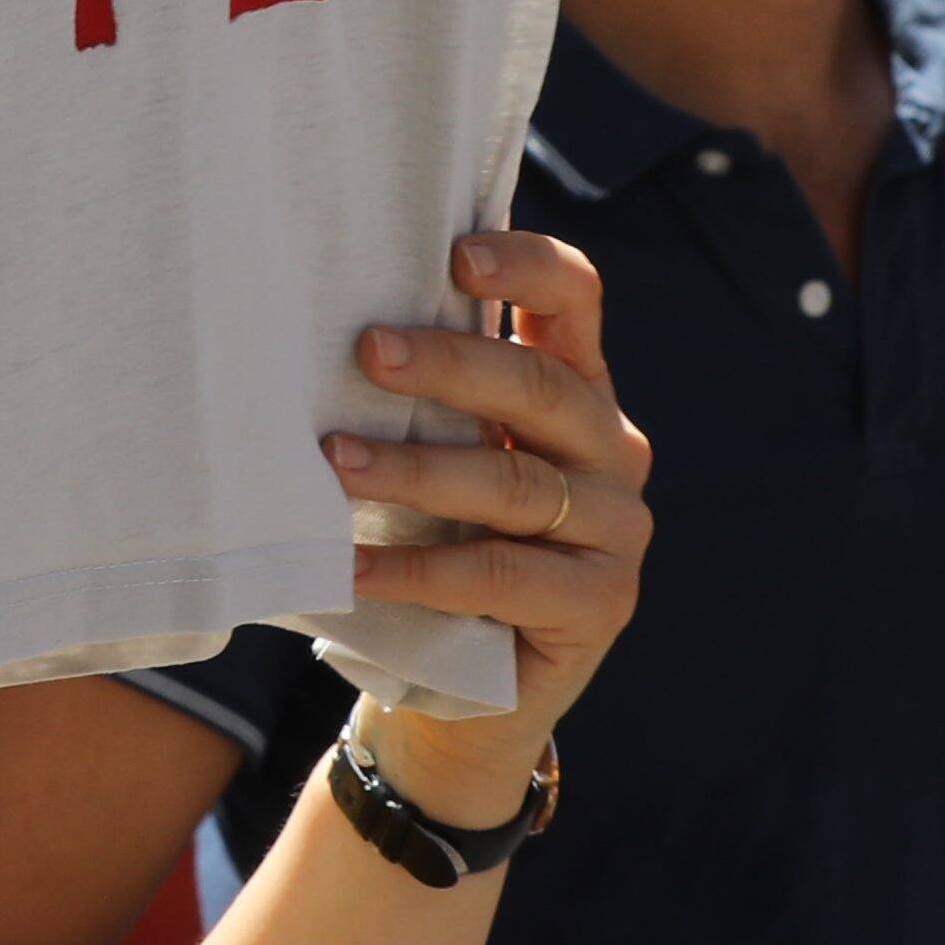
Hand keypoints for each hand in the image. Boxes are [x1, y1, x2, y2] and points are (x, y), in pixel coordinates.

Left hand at [320, 229, 653, 793]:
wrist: (460, 689)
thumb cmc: (435, 545)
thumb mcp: (436, 459)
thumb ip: (424, 398)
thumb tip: (328, 314)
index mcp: (576, 392)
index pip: (576, 302)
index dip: (525, 269)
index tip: (454, 255)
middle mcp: (612, 451)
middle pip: (541, 387)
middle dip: (450, 365)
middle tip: (367, 352)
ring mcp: (616, 531)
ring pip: (515, 484)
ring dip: (415, 470)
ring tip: (334, 463)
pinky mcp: (599, 604)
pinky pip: (498, 574)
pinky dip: (416, 569)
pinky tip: (350, 565)